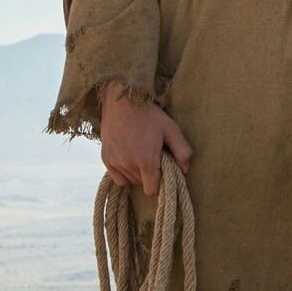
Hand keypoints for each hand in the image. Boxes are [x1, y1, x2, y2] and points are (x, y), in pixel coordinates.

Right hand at [98, 81, 192, 195]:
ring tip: (142, 153)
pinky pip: (117, 177)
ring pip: (130, 180)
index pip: (152, 190)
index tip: (164, 171)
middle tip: (154, 156)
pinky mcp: (105, 158)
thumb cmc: (149, 114)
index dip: (160, 183)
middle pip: (142, 184)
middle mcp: (127, 164)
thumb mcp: (171, 129)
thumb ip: (182, 151)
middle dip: (150, 175)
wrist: (122, 100)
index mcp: (146, 160)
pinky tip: (131, 157)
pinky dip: (125, 172)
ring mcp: (114, 162)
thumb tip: (185, 170)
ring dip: (138, 173)